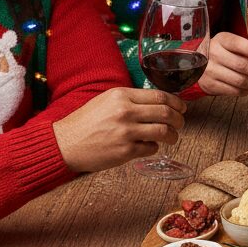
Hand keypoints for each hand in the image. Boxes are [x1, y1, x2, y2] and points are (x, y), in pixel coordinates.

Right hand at [53, 87, 185, 172]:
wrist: (65, 143)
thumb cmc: (86, 122)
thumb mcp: (107, 100)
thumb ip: (131, 100)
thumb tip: (159, 103)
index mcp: (121, 95)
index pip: (160, 96)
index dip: (177, 102)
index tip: (182, 108)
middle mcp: (125, 111)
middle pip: (166, 113)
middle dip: (179, 119)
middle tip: (180, 123)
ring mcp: (126, 132)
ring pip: (164, 131)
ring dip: (173, 135)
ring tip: (172, 137)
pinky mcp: (125, 151)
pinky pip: (152, 148)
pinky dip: (155, 147)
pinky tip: (149, 146)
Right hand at [198, 32, 247, 95]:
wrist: (195, 62)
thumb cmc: (220, 52)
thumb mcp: (230, 43)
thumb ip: (246, 48)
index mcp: (222, 40)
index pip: (238, 44)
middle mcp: (214, 54)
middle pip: (242, 65)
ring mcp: (211, 70)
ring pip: (240, 81)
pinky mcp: (210, 84)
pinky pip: (234, 91)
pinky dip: (245, 91)